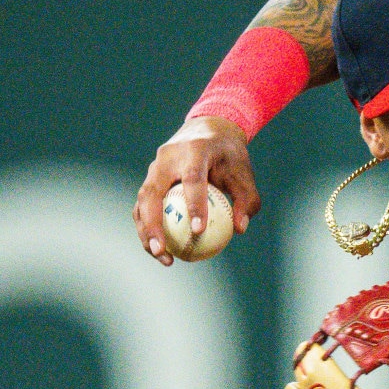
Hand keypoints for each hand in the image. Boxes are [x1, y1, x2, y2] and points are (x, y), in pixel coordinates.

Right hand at [134, 116, 260, 265]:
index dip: (194, 205)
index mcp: (195, 150)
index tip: (198, 231)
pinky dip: (148, 227)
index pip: (192, 179)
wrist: (207, 132)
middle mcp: (168, 157)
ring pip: (142, 201)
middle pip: (152, 193)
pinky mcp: (149, 178)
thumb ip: (246, 200)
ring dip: (146, 230)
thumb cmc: (229, 157)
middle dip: (153, 224)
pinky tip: (161, 250)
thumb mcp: (245, 174)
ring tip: (162, 256)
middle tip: (163, 251)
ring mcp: (154, 167)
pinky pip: (143, 205)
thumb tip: (239, 229)